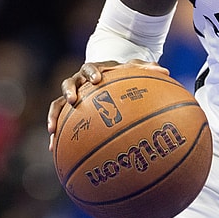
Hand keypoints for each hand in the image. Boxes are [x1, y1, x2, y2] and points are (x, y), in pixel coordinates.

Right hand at [47, 59, 169, 151]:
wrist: (103, 78)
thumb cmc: (120, 75)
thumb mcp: (132, 71)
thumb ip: (147, 70)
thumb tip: (165, 71)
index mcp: (93, 70)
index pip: (89, 68)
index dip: (91, 72)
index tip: (96, 80)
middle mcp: (78, 82)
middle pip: (68, 83)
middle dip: (69, 91)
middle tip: (73, 100)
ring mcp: (71, 96)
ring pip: (57, 103)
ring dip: (54, 115)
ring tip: (53, 128)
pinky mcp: (66, 111)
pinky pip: (58, 122)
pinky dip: (55, 134)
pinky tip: (53, 149)